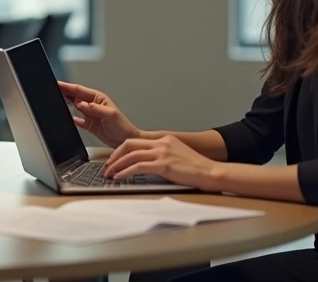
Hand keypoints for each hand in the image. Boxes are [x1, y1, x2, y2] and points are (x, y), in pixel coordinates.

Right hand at [57, 81, 140, 147]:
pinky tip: (65, 117)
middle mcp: (93, 105)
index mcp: (98, 99)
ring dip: (66, 102)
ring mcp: (90, 115)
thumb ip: (95, 108)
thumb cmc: (123, 126)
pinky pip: (76, 120)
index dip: (68, 87)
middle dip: (65, 92)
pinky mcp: (89, 125)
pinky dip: (70, 118)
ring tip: (56, 99)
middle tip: (53, 89)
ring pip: (75, 106)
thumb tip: (82, 104)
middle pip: (75, 96)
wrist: (126, 141)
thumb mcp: (110, 115)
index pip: (80, 90)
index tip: (58, 84)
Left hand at [103, 135, 218, 189]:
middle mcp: (161, 143)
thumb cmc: (195, 169)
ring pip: (131, 155)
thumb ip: (161, 156)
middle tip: (107, 167)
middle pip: (129, 145)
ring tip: (110, 174)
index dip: (120, 150)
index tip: (113, 159)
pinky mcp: (164, 164)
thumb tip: (145, 165)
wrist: (210, 172)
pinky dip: (125, 172)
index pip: (135, 141)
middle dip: (115, 156)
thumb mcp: (176, 156)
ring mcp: (162, 153)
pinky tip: (120, 178)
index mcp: (164, 139)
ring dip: (117, 165)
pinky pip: (138, 167)